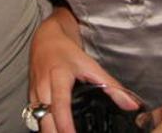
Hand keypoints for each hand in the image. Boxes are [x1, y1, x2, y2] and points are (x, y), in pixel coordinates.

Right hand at [29, 14, 140, 131]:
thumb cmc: (66, 52)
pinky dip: (46, 129)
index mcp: (58, 78)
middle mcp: (42, 88)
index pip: (60, 105)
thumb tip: (132, 105)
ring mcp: (33, 95)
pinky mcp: (29, 100)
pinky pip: (34, 119)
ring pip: (37, 123)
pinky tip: (56, 132)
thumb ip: (111, 86)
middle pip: (44, 120)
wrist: (44, 39)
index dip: (65, 124)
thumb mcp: (90, 65)